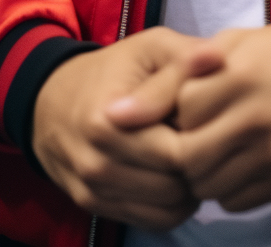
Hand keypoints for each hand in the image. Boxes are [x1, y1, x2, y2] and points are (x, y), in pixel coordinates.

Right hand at [32, 27, 221, 230]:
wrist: (52, 99)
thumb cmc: (112, 70)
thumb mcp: (148, 49)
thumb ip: (183, 58)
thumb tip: (218, 58)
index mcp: (108, 123)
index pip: (178, 152)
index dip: (203, 137)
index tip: (210, 119)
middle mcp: (97, 165)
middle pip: (174, 186)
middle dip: (198, 166)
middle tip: (206, 141)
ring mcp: (94, 190)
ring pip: (167, 210)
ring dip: (187, 189)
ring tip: (191, 157)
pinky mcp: (95, 206)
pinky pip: (151, 221)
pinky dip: (171, 205)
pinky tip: (174, 175)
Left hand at [174, 21, 270, 211]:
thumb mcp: (235, 42)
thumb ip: (177, 73)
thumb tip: (115, 114)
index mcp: (238, 75)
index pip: (178, 112)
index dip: (178, 110)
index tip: (191, 104)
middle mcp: (255, 118)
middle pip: (188, 158)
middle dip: (183, 150)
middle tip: (197, 135)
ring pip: (208, 186)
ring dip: (204, 173)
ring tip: (219, 149)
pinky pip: (236, 202)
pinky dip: (229, 189)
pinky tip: (241, 164)